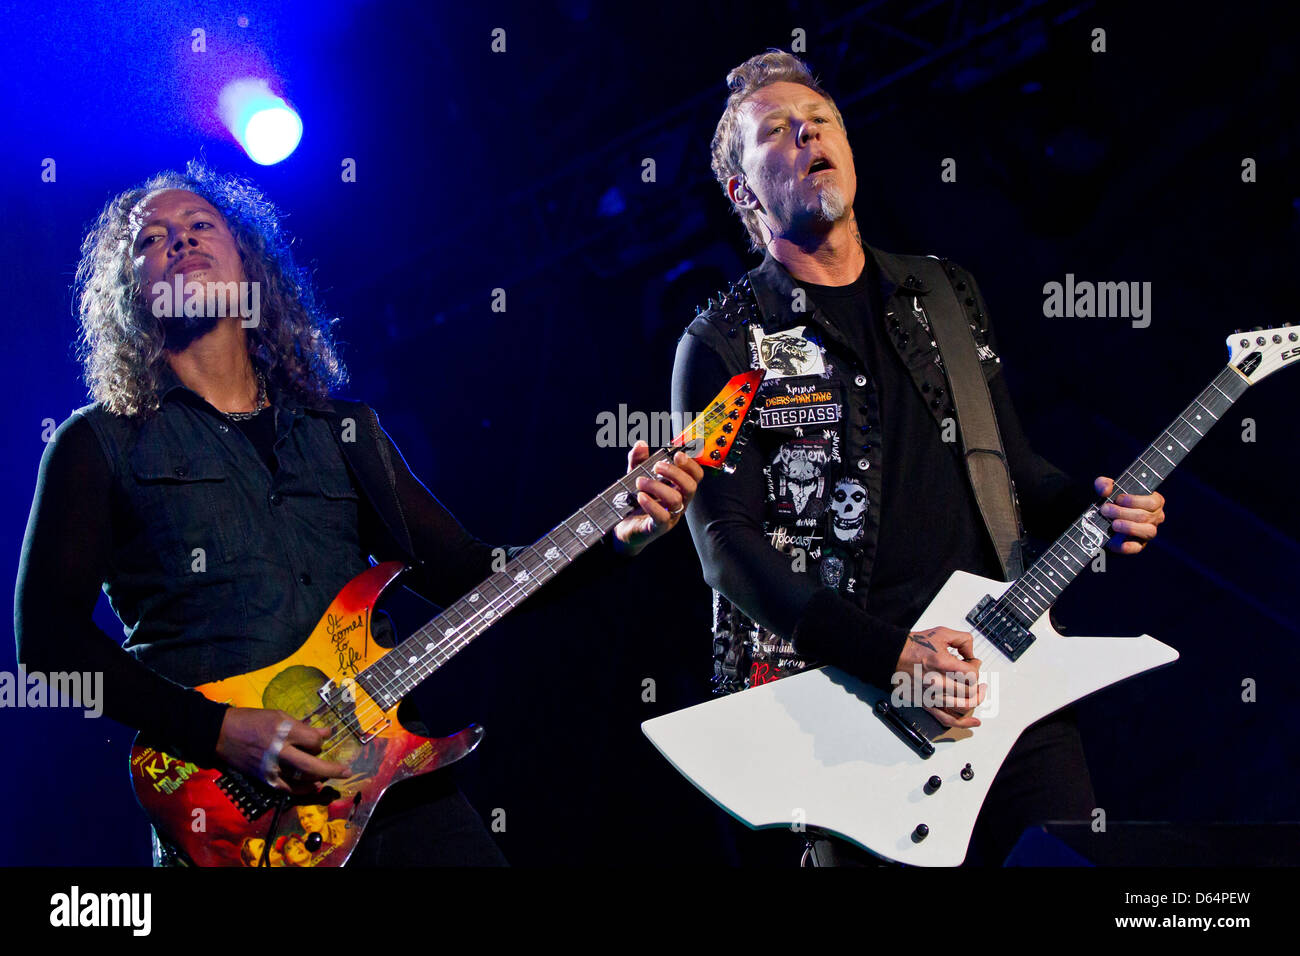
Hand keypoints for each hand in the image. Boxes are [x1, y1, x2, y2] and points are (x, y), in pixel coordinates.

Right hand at [215, 707, 349, 794]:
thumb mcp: (279, 715)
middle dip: (333, 769)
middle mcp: (279, 752)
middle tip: (347, 771)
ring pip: (302, 779)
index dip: (321, 740)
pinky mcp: (264, 779)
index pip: (314, 741)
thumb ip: (303, 727)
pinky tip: (313, 786)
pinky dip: (303, 788)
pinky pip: (288, 788)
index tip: (324, 737)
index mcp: (283, 731)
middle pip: (313, 764)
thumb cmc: (252, 720)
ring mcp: (271, 768)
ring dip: (320, 779)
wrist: (222, 734)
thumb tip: (327, 733)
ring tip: (330, 777)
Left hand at [612, 442, 703, 556]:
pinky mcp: (658, 527)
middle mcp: (679, 502)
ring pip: (675, 500)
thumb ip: (638, 460)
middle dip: (674, 472)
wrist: (623, 527)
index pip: (695, 475)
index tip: (678, 454)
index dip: (691, 464)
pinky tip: (641, 496)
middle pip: (690, 486)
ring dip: (657, 486)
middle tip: (656, 466)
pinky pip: (662, 516)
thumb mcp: (635, 476)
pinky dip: (651, 504)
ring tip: (640, 481)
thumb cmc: (635, 501)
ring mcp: (671, 516)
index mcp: (678, 488)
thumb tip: (641, 444)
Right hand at [891, 627, 986, 728]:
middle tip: (976, 677)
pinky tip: (974, 722)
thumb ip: (963, 640)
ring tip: (977, 693)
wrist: (892, 656)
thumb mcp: (941, 633)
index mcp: (942, 664)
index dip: (977, 668)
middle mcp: (937, 683)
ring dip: (975, 700)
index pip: (971, 675)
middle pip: (969, 692)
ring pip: (963, 707)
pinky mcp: (927, 703)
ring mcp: (932, 696)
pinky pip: (947, 719)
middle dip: (977, 683)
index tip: (974, 663)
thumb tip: (973, 655)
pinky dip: (963, 723)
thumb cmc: (914, 646)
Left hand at [1094, 476, 1165, 554]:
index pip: (1153, 502)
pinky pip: (1137, 548)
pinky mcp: (1138, 545)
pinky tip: (1114, 541)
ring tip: (1113, 524)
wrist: (1104, 519)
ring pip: (1147, 531)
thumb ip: (1104, 484)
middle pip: (1145, 516)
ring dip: (1128, 527)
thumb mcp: (1107, 489)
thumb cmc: (1112, 500)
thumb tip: (1106, 489)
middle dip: (1123, 512)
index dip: (1134, 500)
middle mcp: (1155, 518)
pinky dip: (1126, 546)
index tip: (1117, 499)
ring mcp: (1148, 532)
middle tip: (1106, 510)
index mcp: (1154, 502)